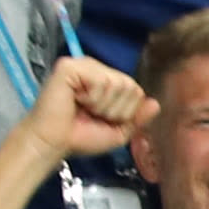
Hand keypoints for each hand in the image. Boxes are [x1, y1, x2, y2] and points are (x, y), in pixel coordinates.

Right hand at [33, 53, 153, 156]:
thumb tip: (155, 103)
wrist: (53, 143)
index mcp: (107, 80)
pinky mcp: (70, 66)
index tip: (102, 119)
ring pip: (117, 83)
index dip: (125, 112)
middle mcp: (95, 68)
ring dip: (102, 105)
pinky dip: (91, 98)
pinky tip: (75, 99)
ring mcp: (83, 65)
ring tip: (82, 107)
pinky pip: (100, 81)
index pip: (136, 90)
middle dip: (115, 110)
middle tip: (91, 114)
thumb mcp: (117, 131)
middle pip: (129, 86)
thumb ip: (137, 118)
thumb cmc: (79, 136)